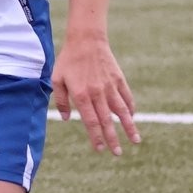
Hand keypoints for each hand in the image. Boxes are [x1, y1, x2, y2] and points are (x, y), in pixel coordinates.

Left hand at [51, 34, 140, 156]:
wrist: (86, 39)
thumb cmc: (68, 60)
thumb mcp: (57, 78)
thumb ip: (60, 100)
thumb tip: (66, 118)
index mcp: (81, 94)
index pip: (91, 121)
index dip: (96, 137)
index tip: (100, 149)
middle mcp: (97, 93)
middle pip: (107, 120)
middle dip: (113, 139)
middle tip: (117, 153)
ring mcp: (110, 86)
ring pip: (122, 111)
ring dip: (129, 127)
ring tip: (136, 141)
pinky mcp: (118, 79)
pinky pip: (126, 97)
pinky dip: (130, 108)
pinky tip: (132, 117)